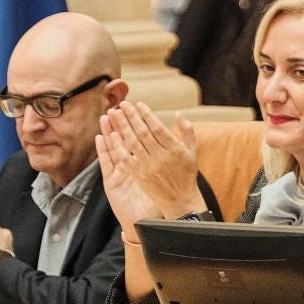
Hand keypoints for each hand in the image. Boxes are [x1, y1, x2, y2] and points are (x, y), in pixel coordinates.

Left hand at [98, 102, 203, 221]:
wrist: (180, 200)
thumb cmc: (186, 173)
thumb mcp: (192, 150)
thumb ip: (187, 130)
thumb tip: (179, 113)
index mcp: (175, 149)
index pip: (157, 127)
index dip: (146, 114)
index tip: (138, 104)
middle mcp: (161, 157)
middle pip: (143, 133)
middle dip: (131, 117)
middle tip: (122, 104)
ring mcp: (149, 167)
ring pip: (132, 143)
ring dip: (122, 127)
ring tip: (114, 115)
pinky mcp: (139, 176)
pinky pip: (126, 159)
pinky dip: (118, 147)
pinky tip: (112, 136)